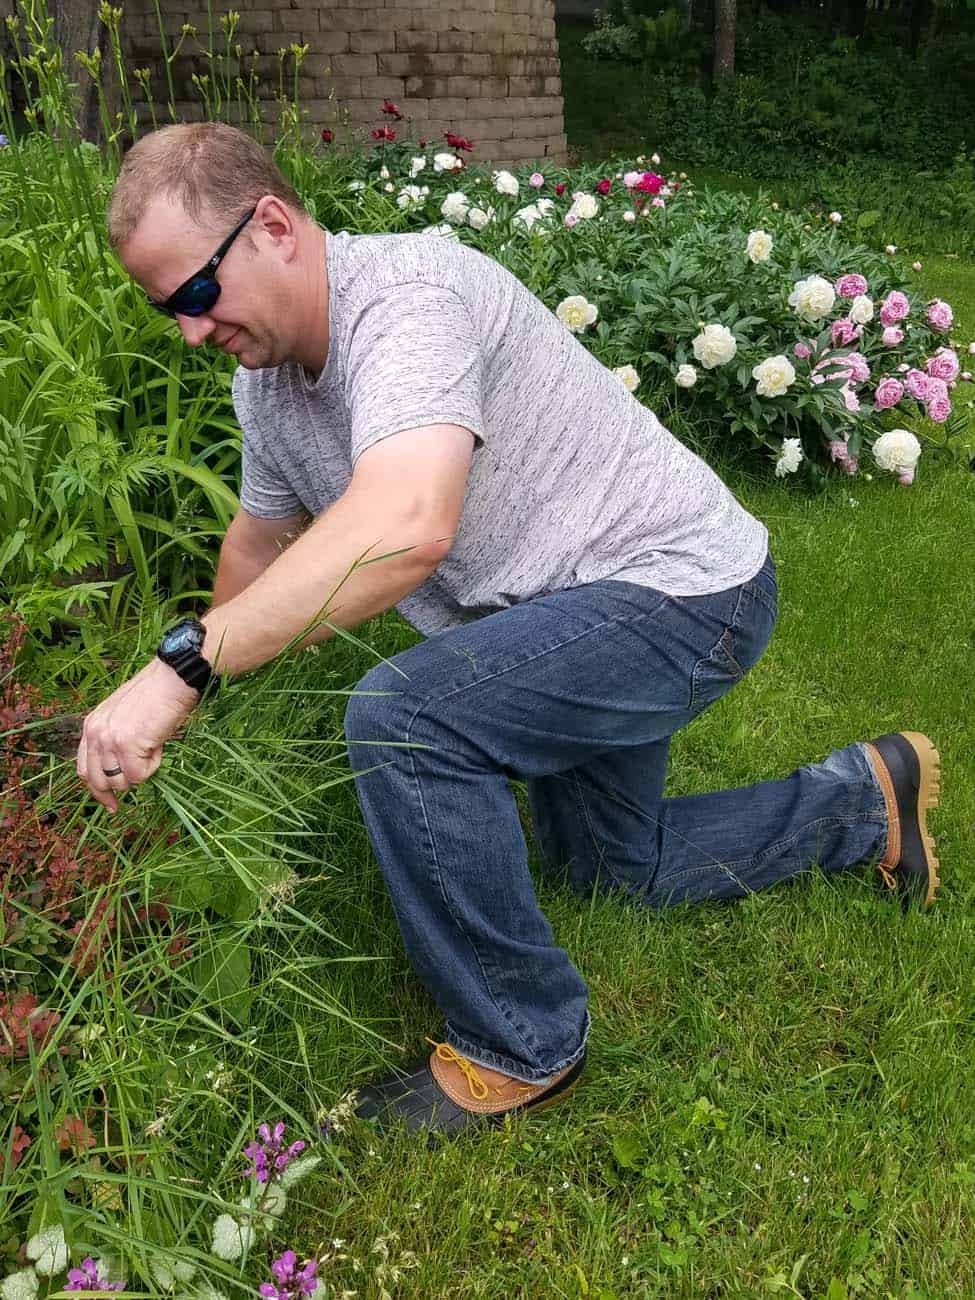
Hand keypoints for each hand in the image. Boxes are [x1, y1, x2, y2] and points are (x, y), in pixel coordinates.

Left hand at [76, 657, 200, 812]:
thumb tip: (122, 771)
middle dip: (120, 787)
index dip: (97, 790)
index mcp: (91, 726)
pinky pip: (140, 775)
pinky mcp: (127, 745)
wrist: (172, 679)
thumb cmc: (157, 695)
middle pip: (99, 781)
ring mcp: (109, 740)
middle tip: (136, 784)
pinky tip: (158, 744)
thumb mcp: (124, 717)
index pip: (84, 769)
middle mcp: (95, 733)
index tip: (111, 803)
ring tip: (153, 746)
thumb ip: (115, 740)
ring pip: (122, 781)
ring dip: (141, 771)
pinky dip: (154, 766)